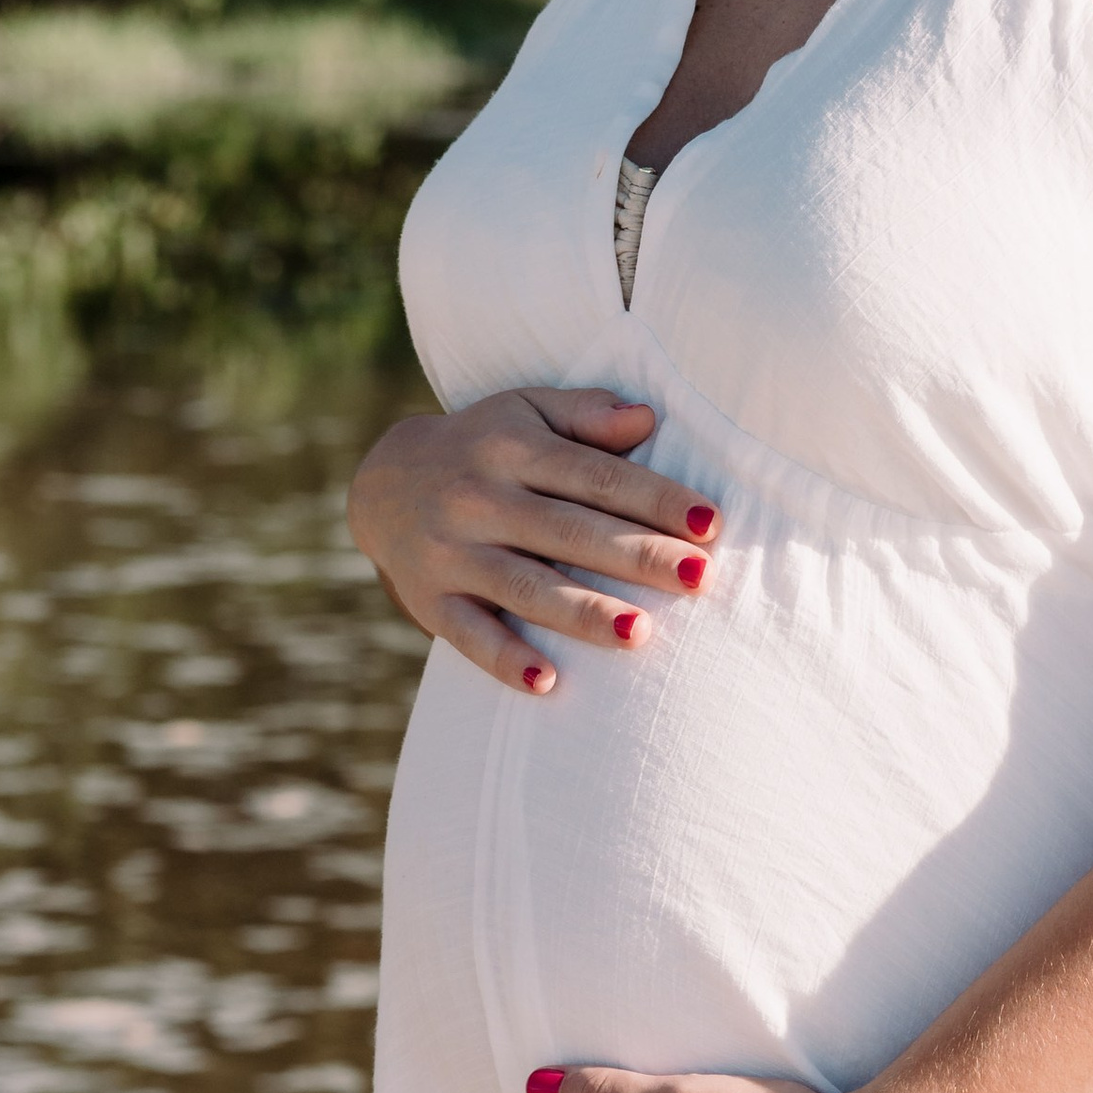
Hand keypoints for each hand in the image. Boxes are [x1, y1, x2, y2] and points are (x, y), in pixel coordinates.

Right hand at [347, 389, 720, 691]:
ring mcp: (451, 553)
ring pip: (525, 587)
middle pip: (569, 532)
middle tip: (698, 578)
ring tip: (640, 633)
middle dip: (637, 556)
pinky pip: (468, 635)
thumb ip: (586, 413)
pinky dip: (506, 659)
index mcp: (513, 447)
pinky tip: (548, 682)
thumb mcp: (526, 410)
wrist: (383, 483)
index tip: (710, 524)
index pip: (596, 476)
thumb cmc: (484, 445)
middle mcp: (479, 498)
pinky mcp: (430, 601)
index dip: (654, 499)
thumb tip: (647, 419)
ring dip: (583, 613)